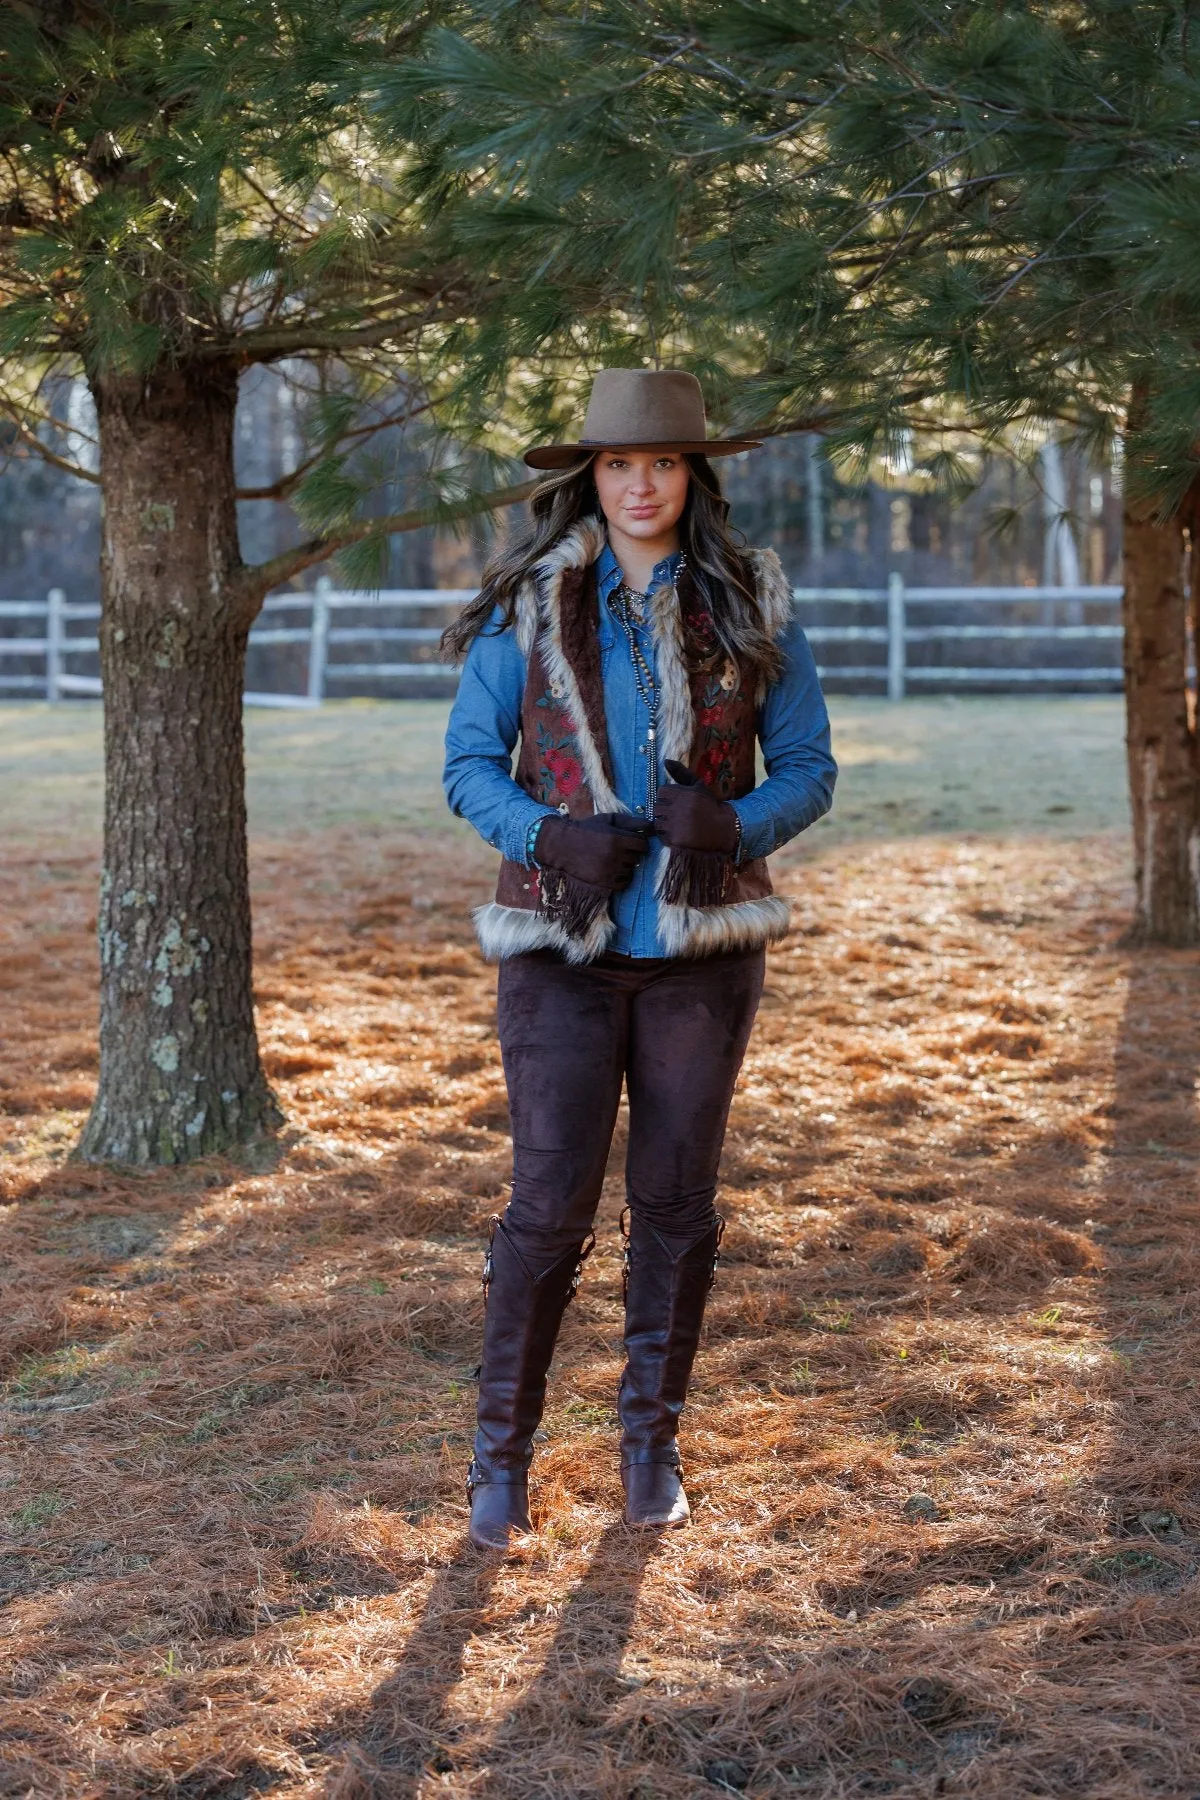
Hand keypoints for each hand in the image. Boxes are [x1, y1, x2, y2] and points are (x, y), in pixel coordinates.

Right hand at [535, 812, 652, 892]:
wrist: (562, 845)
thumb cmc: (588, 829)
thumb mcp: (609, 820)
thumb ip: (632, 822)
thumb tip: (653, 827)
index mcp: (616, 838)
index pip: (643, 844)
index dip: (639, 842)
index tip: (633, 841)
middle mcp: (614, 855)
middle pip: (637, 857)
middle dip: (631, 852)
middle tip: (619, 848)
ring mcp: (608, 870)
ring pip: (631, 870)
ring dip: (626, 865)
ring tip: (612, 857)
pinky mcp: (603, 882)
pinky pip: (624, 883)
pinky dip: (622, 877)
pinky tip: (613, 869)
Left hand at [655, 761, 738, 854]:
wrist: (724, 829)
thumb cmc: (710, 805)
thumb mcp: (698, 786)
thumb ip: (681, 773)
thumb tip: (666, 761)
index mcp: (683, 794)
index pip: (661, 792)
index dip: (668, 797)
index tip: (678, 802)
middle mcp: (678, 809)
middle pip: (657, 807)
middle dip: (665, 810)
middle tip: (678, 814)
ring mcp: (676, 825)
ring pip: (657, 821)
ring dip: (665, 823)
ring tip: (679, 824)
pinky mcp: (676, 839)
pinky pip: (661, 835)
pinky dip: (667, 835)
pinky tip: (679, 833)